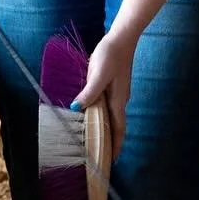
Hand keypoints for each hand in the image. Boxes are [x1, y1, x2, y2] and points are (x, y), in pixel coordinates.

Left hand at [78, 29, 133, 156]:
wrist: (122, 39)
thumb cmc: (110, 55)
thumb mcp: (98, 74)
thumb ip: (89, 92)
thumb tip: (77, 108)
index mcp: (117, 100)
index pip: (118, 129)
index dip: (115, 145)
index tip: (111, 161)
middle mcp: (119, 100)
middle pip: (116, 126)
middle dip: (110, 141)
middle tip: (101, 156)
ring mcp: (117, 93)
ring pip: (112, 116)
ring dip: (106, 129)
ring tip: (95, 140)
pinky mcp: (113, 85)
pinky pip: (108, 106)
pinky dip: (102, 115)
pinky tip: (93, 114)